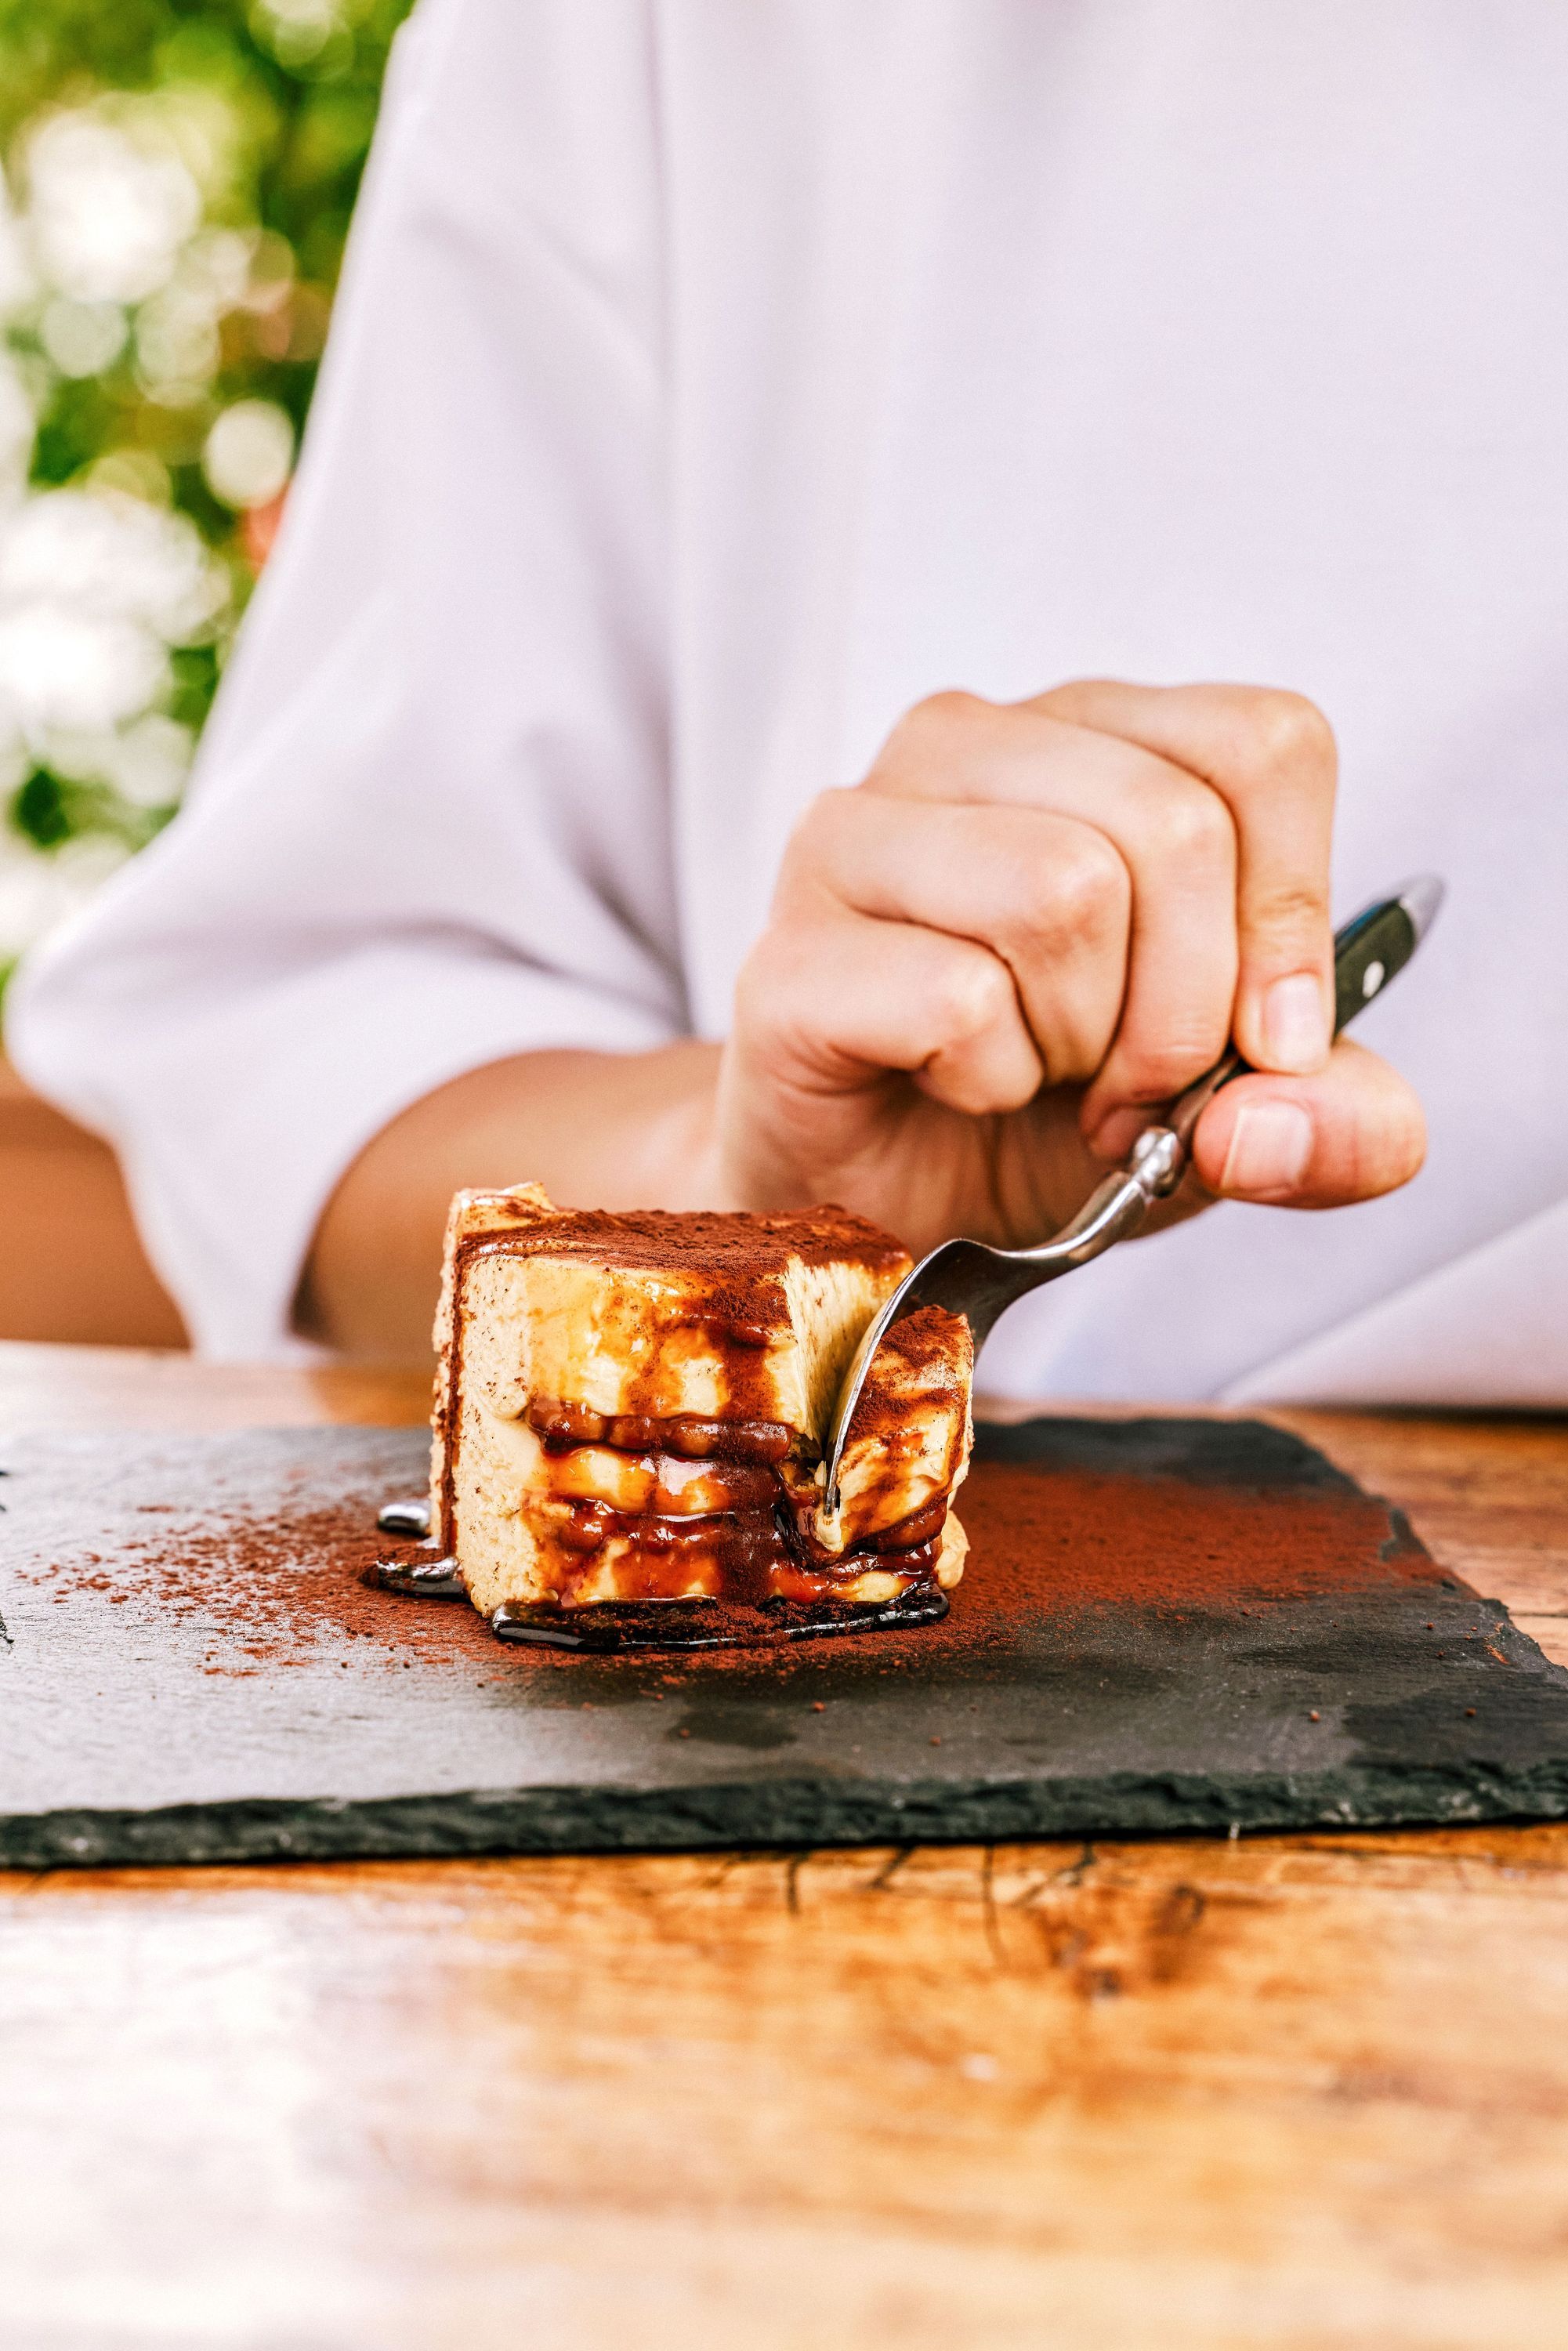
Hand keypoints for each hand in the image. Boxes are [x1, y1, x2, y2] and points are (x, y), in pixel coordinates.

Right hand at [716, 681, 1424, 1255]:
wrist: (882, 1208)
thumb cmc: (1044, 1117)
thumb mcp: (1238, 1117)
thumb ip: (1336, 1122)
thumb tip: (1292, 1116)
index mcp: (1093, 737)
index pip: (1262, 744)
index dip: (1292, 912)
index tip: (1263, 1037)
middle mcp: (967, 746)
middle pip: (1176, 824)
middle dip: (1185, 1006)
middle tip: (1124, 1084)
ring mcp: (856, 837)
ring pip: (1064, 887)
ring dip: (1081, 1040)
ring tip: (1032, 1073)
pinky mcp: (786, 955)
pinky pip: (957, 995)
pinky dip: (989, 1083)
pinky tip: (949, 1088)